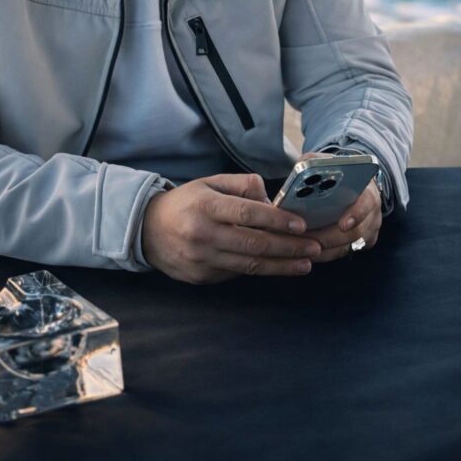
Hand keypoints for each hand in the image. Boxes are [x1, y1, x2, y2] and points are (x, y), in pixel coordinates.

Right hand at [141, 172, 323, 283]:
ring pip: (249, 265)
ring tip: (305, 263)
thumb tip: (270, 196)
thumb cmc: (186, 203)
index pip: (247, 214)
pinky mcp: (201, 277)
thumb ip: (241, 185)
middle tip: (314, 248)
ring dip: (281, 265)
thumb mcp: (210, 184)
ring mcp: (201, 260)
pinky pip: (235, 274)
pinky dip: (259, 270)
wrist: (147, 230)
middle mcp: (203, 235)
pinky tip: (279, 267)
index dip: (276, 220)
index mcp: (206, 206)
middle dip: (288, 247)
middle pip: (253, 244)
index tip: (301, 225)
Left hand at [296, 152, 381, 261]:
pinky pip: (344, 253)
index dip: (356, 214)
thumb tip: (300, 170)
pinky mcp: (363, 243)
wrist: (351, 181)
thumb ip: (313, 162)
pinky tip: (307, 252)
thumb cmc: (336, 171)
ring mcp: (369, 229)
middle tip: (307, 240)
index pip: (367, 203)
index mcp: (366, 189)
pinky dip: (326, 254)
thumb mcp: (326, 161)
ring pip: (348, 246)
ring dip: (324, 249)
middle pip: (356, 231)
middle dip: (330, 237)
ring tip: (301, 247)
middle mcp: (372, 212)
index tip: (343, 225)